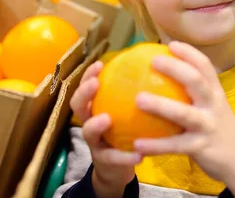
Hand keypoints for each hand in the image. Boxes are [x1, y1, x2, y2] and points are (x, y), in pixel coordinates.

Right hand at [70, 61, 141, 196]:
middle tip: (96, 83)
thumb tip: (156, 71)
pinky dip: (125, 156)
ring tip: (107, 119)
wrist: (118, 168)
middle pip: (78, 105)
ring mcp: (94, 142)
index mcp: (96, 108)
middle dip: (84, 93)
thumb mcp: (128, 114)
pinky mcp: (104, 162)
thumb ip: (137, 96)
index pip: (86, 87)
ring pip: (87, 131)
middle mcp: (90, 122)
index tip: (100, 64)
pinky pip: (113, 158)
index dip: (89, 75)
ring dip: (95, 124)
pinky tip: (139, 154)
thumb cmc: (125, 133)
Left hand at [133, 41, 234, 196]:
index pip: (205, 66)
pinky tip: (136, 143)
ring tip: (138, 99)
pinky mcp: (200, 147)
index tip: (171, 44)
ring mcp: (208, 126)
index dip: (189, 53)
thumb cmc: (219, 129)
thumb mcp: (213, 106)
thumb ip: (195, 93)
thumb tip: (164, 76)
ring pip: (183, 113)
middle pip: (196, 81)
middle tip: (153, 61)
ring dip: (159, 105)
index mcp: (215, 93)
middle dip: (175, 68)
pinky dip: (155, 145)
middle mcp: (213, 105)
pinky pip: (175, 145)